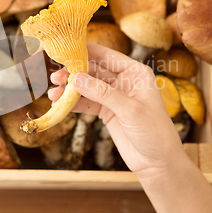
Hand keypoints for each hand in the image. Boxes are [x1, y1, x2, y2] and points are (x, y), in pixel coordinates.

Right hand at [48, 43, 184, 176]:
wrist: (157, 162)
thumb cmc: (154, 132)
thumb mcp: (130, 110)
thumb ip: (102, 93)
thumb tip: (76, 78)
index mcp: (135, 72)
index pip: (106, 56)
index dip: (85, 51)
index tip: (65, 50)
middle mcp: (123, 81)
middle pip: (93, 70)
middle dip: (73, 73)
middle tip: (55, 77)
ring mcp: (113, 96)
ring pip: (87, 87)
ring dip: (70, 90)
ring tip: (53, 94)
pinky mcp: (106, 111)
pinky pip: (86, 103)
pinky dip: (73, 104)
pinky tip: (59, 105)